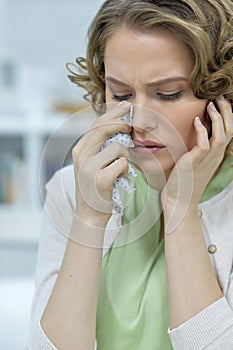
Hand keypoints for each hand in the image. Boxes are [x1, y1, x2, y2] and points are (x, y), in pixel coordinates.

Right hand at [72, 101, 130, 226]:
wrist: (90, 213)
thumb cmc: (96, 187)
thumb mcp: (93, 163)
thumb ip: (100, 146)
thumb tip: (117, 125)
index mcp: (79, 149)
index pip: (96, 124)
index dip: (112, 113)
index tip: (126, 105)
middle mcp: (81, 155)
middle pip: (104, 129)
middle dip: (121, 124)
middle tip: (130, 127)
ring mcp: (89, 167)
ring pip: (118, 148)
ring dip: (125, 157)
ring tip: (119, 168)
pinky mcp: (101, 179)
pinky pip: (122, 164)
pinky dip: (125, 170)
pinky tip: (119, 178)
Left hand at [162, 96, 232, 231]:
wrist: (179, 199)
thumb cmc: (184, 179)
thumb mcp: (195, 160)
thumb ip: (198, 146)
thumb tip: (195, 131)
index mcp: (216, 154)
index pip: (229, 130)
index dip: (228, 115)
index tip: (221, 101)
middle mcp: (215, 156)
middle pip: (230, 129)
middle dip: (227, 111)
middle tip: (220, 96)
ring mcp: (207, 159)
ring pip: (222, 135)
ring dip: (218, 118)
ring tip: (212, 104)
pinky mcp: (196, 162)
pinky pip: (204, 144)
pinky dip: (203, 131)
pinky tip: (198, 121)